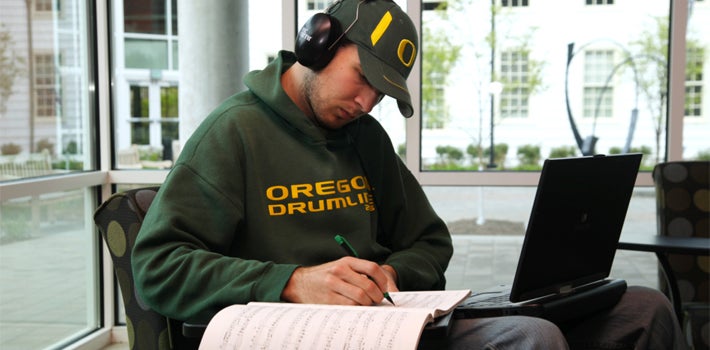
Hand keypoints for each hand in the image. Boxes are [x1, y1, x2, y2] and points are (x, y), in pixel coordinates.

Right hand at [281, 257, 397, 304]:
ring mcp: (333, 285)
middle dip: (377, 296)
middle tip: (378, 300)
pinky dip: (357, 309)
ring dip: (368, 304)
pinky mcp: (329, 299)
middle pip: (369, 286)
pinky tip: (356, 308)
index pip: (372, 268)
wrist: (299, 283)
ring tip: (367, 304)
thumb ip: (358, 273)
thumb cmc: (324, 276)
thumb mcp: (340, 266)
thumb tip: (382, 286)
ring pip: (361, 297)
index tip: (385, 289)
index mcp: (346, 261)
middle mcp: (340, 271)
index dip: (383, 280)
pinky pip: (350, 306)